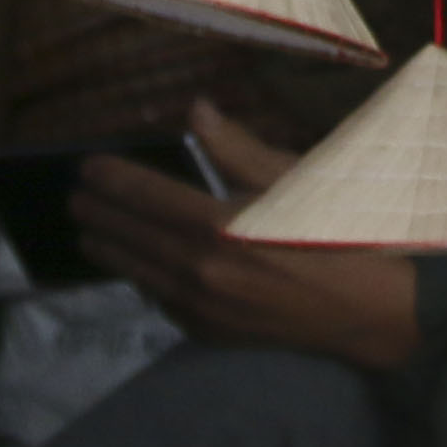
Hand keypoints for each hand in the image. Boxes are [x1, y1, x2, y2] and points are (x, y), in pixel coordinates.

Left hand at [74, 103, 421, 369]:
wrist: (372, 310)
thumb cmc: (342, 231)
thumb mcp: (295, 178)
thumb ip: (238, 149)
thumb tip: (196, 112)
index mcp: (220, 227)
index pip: (148, 196)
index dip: (114, 179)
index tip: (87, 167)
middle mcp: (201, 272)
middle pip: (135, 237)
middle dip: (101, 214)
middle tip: (74, 198)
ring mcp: (203, 310)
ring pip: (141, 274)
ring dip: (111, 251)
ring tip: (88, 233)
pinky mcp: (213, 334)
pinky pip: (164, 303)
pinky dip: (144, 281)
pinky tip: (137, 270)